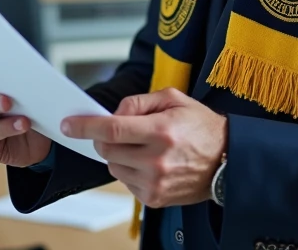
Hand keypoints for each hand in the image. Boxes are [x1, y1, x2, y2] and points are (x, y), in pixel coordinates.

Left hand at [61, 87, 226, 207]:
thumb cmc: (201, 126)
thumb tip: (114, 113)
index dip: (86, 126)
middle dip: (105, 137)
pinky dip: (129, 170)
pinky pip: (125, 182)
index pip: (113, 128)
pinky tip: (148, 162)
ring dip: (118, 154)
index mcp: (161, 131)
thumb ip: (139, 102)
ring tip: (141, 147)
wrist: (228, 161)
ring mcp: (155, 182)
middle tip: (117, 131)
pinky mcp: (155, 198)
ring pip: (113, 167)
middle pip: (108, 149)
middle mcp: (157, 159)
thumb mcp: (174, 99)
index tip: (69, 124)